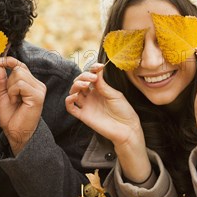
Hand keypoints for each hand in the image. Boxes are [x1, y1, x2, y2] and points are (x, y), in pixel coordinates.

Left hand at [0, 56, 45, 154]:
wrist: (16, 133)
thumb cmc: (11, 116)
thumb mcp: (3, 94)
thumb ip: (1, 79)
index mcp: (31, 83)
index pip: (21, 65)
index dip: (9, 61)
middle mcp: (38, 84)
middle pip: (18, 69)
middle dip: (9, 82)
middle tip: (11, 97)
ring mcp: (39, 89)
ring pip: (19, 74)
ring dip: (11, 88)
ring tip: (14, 100)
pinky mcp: (38, 95)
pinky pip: (20, 84)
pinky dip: (13, 92)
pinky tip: (16, 102)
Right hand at [65, 63, 150, 182]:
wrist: (127, 129)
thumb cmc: (124, 111)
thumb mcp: (115, 94)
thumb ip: (103, 85)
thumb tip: (96, 72)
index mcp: (100, 89)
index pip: (90, 76)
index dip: (92, 70)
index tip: (98, 67)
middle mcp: (91, 96)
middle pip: (80, 82)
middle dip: (83, 77)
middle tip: (92, 78)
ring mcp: (87, 105)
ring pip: (74, 92)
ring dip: (76, 85)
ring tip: (85, 85)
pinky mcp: (83, 115)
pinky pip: (71, 108)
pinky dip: (69, 101)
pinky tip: (74, 96)